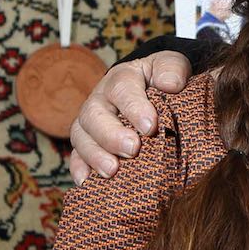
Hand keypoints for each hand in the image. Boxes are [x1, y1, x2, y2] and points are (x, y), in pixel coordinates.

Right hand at [68, 50, 192, 184]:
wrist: (152, 90)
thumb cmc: (163, 79)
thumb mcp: (171, 66)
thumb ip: (172, 69)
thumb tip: (170, 84)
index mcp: (122, 79)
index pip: (122, 89)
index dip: (134, 107)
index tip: (150, 126)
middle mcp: (101, 100)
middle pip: (94, 115)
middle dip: (111, 134)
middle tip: (132, 149)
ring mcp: (90, 123)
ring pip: (81, 137)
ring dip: (94, 155)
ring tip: (112, 170)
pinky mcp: (87, 143)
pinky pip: (76, 156)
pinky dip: (79, 168)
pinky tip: (87, 182)